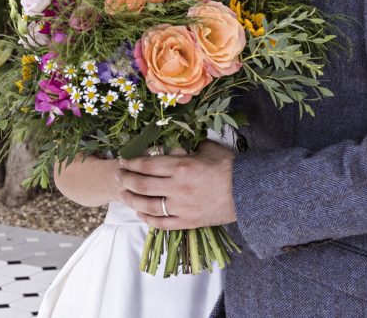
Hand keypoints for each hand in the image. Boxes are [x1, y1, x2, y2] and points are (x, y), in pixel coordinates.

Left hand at [116, 140, 236, 229]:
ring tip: (123, 195)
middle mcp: (177, 187)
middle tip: (117, 175)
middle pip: (141, 185)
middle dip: (125, 179)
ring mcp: (181, 207)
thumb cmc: (230, 167)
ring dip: (131, 200)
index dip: (131, 162)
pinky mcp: (188, 222)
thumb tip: (176, 143)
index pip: (147, 164)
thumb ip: (188, 146)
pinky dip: (147, 218)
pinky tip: (140, 212)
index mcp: (182, 166)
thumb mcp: (208, 149)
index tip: (122, 160)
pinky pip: (162, 223)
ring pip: (147, 206)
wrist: (249, 192)